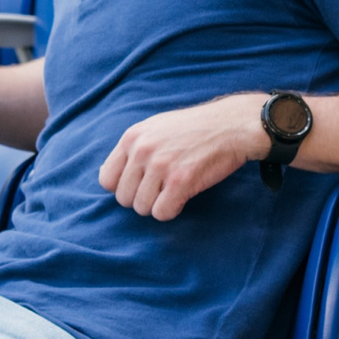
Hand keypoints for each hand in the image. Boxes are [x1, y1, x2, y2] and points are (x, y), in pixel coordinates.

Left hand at [99, 93, 269, 218]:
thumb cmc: (195, 128)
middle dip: (142, 199)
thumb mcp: (155, 127)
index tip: (141, 185)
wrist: (231, 126)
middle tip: (162, 189)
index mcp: (132, 137)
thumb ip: (133, 148)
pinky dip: (172, 210)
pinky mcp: (180, 181)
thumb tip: (111, 175)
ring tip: (174, 191)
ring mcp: (160, 166)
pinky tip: (183, 197)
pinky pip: (161, 212)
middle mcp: (142, 151)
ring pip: (142, 208)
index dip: (123, 187)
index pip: (107, 179)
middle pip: (124, 198)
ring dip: (158, 205)